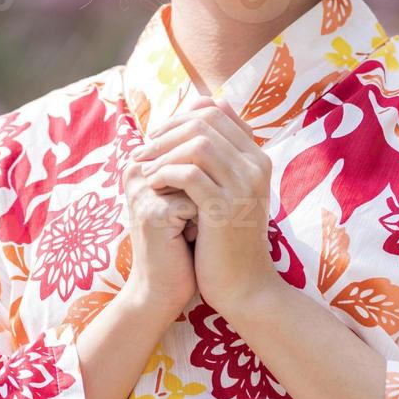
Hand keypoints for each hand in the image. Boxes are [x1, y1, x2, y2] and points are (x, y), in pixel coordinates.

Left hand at [130, 96, 275, 317]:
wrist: (245, 286)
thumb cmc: (228, 238)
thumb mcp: (228, 192)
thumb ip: (217, 158)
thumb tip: (192, 117)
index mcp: (256, 158)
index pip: (217, 112)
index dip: (181, 117)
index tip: (157, 136)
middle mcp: (256, 166)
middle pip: (205, 122)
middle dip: (166, 133)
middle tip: (142, 151)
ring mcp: (243, 186)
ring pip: (197, 144)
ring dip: (162, 153)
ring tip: (144, 170)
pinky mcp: (225, 208)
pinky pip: (189, 174)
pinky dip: (164, 174)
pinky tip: (152, 186)